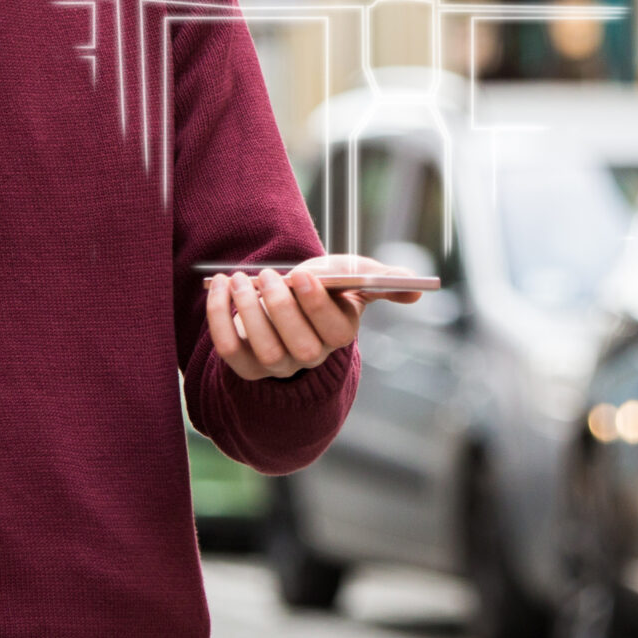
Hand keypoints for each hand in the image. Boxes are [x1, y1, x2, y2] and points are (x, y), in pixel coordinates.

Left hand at [204, 254, 424, 381]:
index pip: (333, 330)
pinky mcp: (246, 364)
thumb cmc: (328, 285)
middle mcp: (311, 355)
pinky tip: (220, 287)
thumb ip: (387, 280)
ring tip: (241, 278)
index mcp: (340, 333)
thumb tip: (418, 292)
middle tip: (270, 275)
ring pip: (264, 349)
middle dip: (281, 308)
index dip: (316, 304)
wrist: (290, 299)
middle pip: (298, 346)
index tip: (302, 274)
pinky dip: (219, 317)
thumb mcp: (358, 276)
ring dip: (248, 311)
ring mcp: (278, 364)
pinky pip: (230, 350)